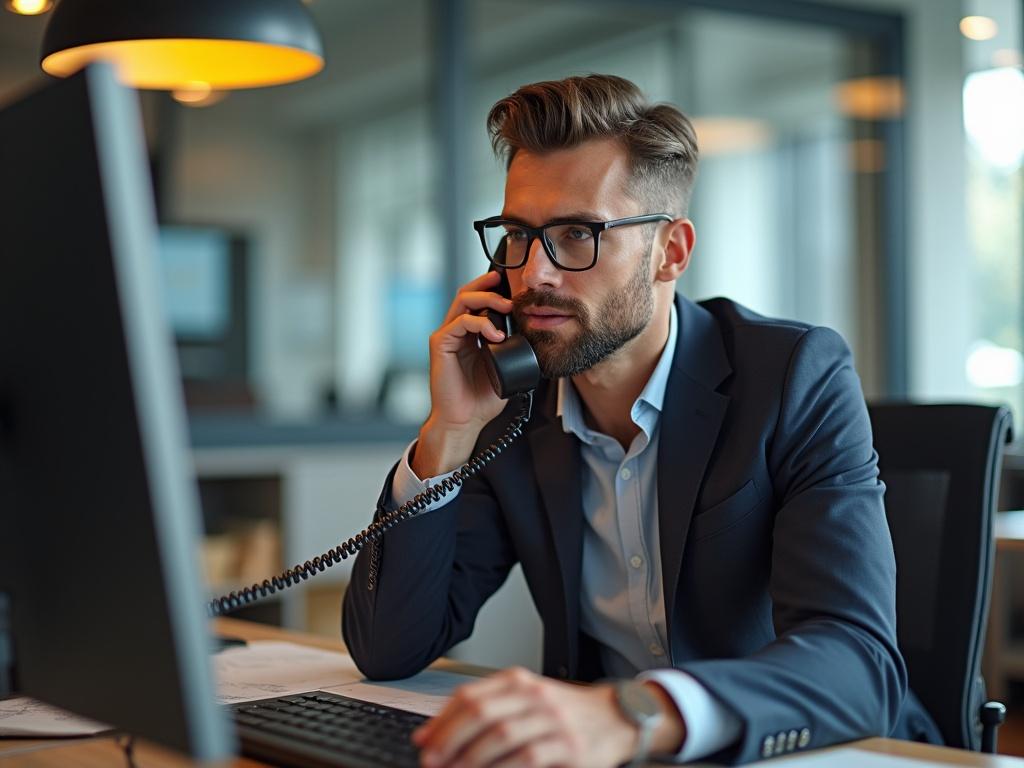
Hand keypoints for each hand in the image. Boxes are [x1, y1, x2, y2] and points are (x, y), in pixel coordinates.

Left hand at [411, 667, 638, 767]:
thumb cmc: (565, 712)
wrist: (615, 718)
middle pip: (481, 713)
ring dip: (470, 757)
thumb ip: (490, 709)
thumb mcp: (528, 699)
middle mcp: (534, 696)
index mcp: (518, 681)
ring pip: (501, 735)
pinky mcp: (569, 747)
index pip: (470, 695)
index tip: (422, 741)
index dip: (442, 720)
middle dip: (449, 739)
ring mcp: (553, 720)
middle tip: (431, 760)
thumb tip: (438, 732)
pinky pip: (528, 757)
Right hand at [414, 271, 514, 477]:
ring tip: (507, 307)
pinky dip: (479, 323)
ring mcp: (447, 336)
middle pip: (468, 293)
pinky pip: (459, 322)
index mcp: (469, 334)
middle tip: (510, 291)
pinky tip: (495, 335)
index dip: (492, 289)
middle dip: (489, 286)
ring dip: (487, 299)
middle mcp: (455, 331)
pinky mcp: (440, 344)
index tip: (512, 286)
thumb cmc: (481, 399)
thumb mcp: (504, 368)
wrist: (465, 420)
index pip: (477, 301)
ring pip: (463, 301)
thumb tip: (536, 337)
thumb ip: (512, 351)